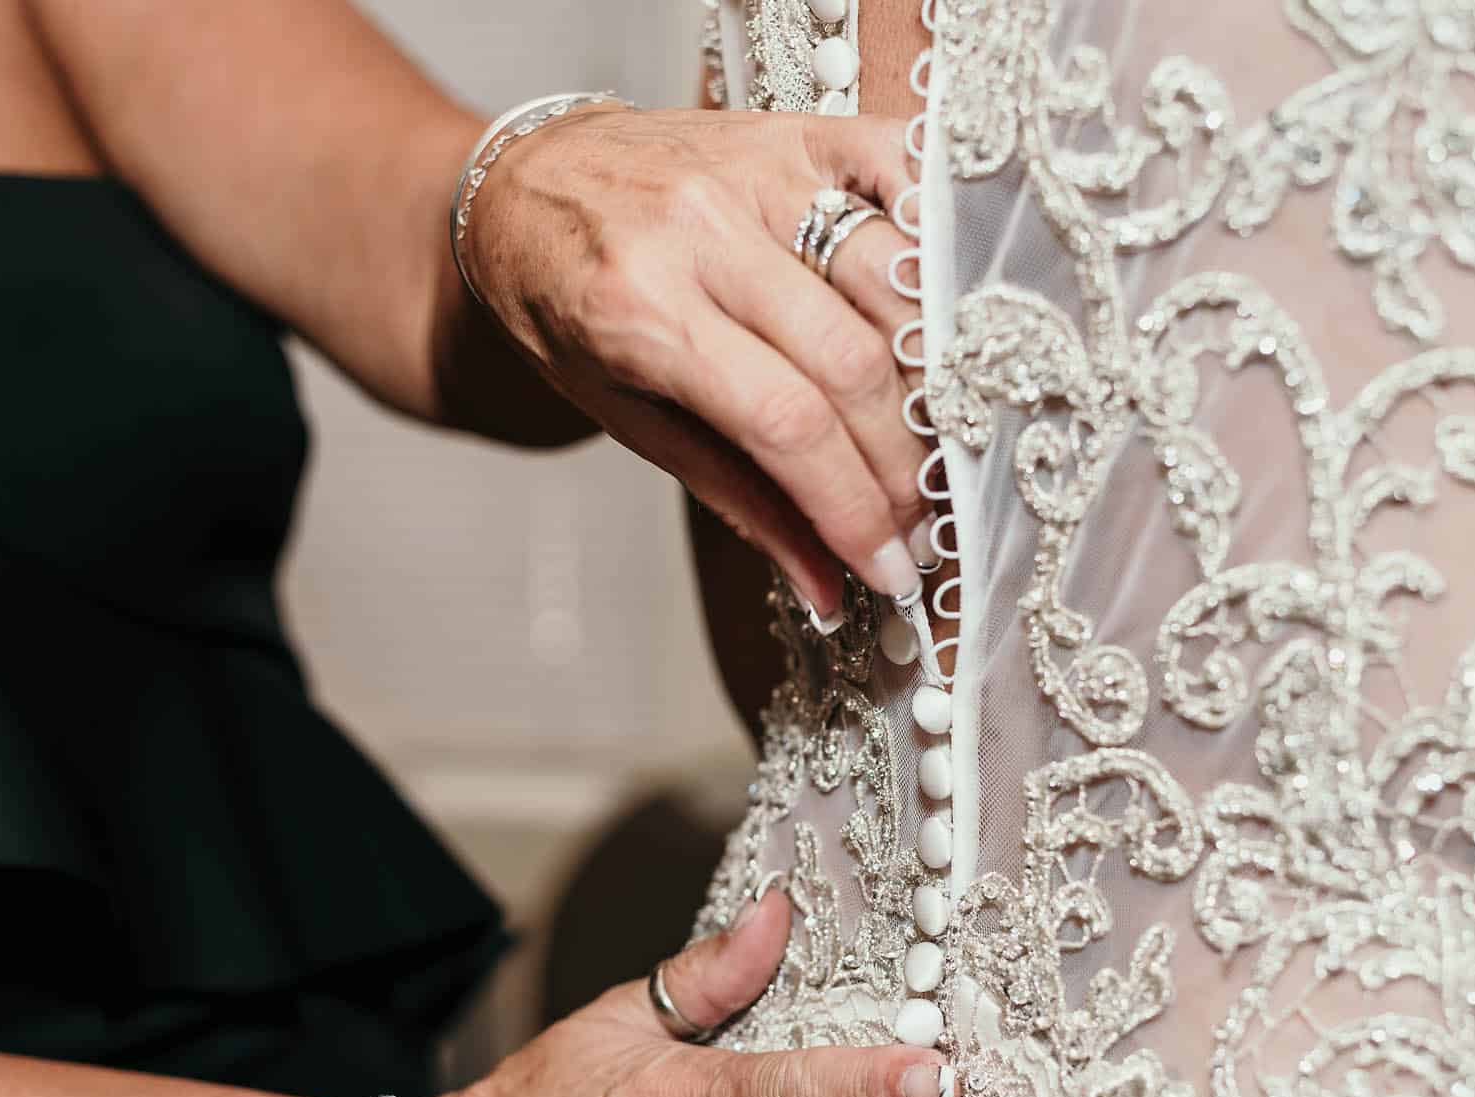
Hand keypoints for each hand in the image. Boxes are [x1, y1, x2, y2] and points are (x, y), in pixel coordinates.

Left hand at [459, 107, 929, 624]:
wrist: (521, 181)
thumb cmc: (560, 305)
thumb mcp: (622, 416)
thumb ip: (737, 499)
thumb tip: (828, 588)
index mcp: (638, 312)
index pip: (785, 425)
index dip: (853, 508)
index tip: (891, 569)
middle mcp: (701, 230)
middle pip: (850, 363)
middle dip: (899, 465)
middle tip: (919, 523)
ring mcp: (755, 170)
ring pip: (890, 278)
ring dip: (932, 378)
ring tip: (934, 444)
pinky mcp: (793, 130)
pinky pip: (898, 167)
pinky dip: (940, 235)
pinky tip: (953, 308)